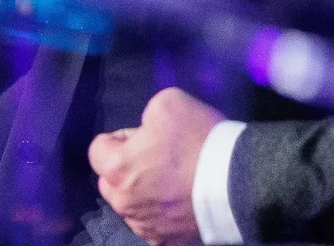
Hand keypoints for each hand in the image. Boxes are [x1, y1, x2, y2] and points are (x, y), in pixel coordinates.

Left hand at [89, 87, 223, 245]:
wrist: (235, 179)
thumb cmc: (196, 139)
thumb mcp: (167, 102)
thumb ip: (146, 116)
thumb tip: (146, 133)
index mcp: (116, 168)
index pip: (97, 149)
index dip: (120, 137)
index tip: (144, 135)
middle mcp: (123, 202)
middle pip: (110, 181)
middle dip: (126, 168)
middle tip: (157, 156)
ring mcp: (143, 225)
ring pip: (131, 205)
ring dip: (142, 192)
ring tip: (173, 180)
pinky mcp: (165, 240)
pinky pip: (153, 224)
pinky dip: (160, 214)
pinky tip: (178, 201)